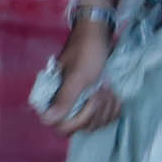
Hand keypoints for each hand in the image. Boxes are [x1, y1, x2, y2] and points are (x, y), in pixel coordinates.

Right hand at [39, 13, 117, 133]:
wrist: (99, 34)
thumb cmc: (87, 51)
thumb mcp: (78, 76)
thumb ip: (64, 99)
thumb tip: (46, 120)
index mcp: (54, 98)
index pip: (60, 126)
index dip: (77, 120)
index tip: (89, 100)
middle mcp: (66, 104)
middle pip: (81, 127)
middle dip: (97, 109)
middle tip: (102, 88)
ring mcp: (81, 104)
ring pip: (96, 123)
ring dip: (107, 106)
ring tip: (108, 86)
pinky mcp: (96, 103)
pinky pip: (106, 117)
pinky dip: (114, 107)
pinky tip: (115, 93)